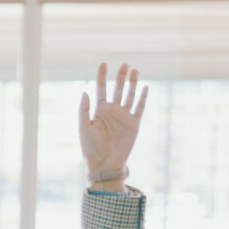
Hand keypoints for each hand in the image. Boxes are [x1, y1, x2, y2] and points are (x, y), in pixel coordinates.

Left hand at [78, 62, 147, 183]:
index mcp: (99, 111)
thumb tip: (85, 91)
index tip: (104, 64)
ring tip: (135, 70)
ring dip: (132, 83)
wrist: (104, 164)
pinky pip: (139, 108)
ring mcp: (124, 117)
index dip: (102, 76)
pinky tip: (144, 87)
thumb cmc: (90, 148)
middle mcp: (112, 111)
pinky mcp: (134, 124)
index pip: (101, 89)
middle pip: (117, 89)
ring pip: (129, 96)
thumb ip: (84, 110)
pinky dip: (142, 98)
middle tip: (125, 64)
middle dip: (121, 77)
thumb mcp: (84, 128)